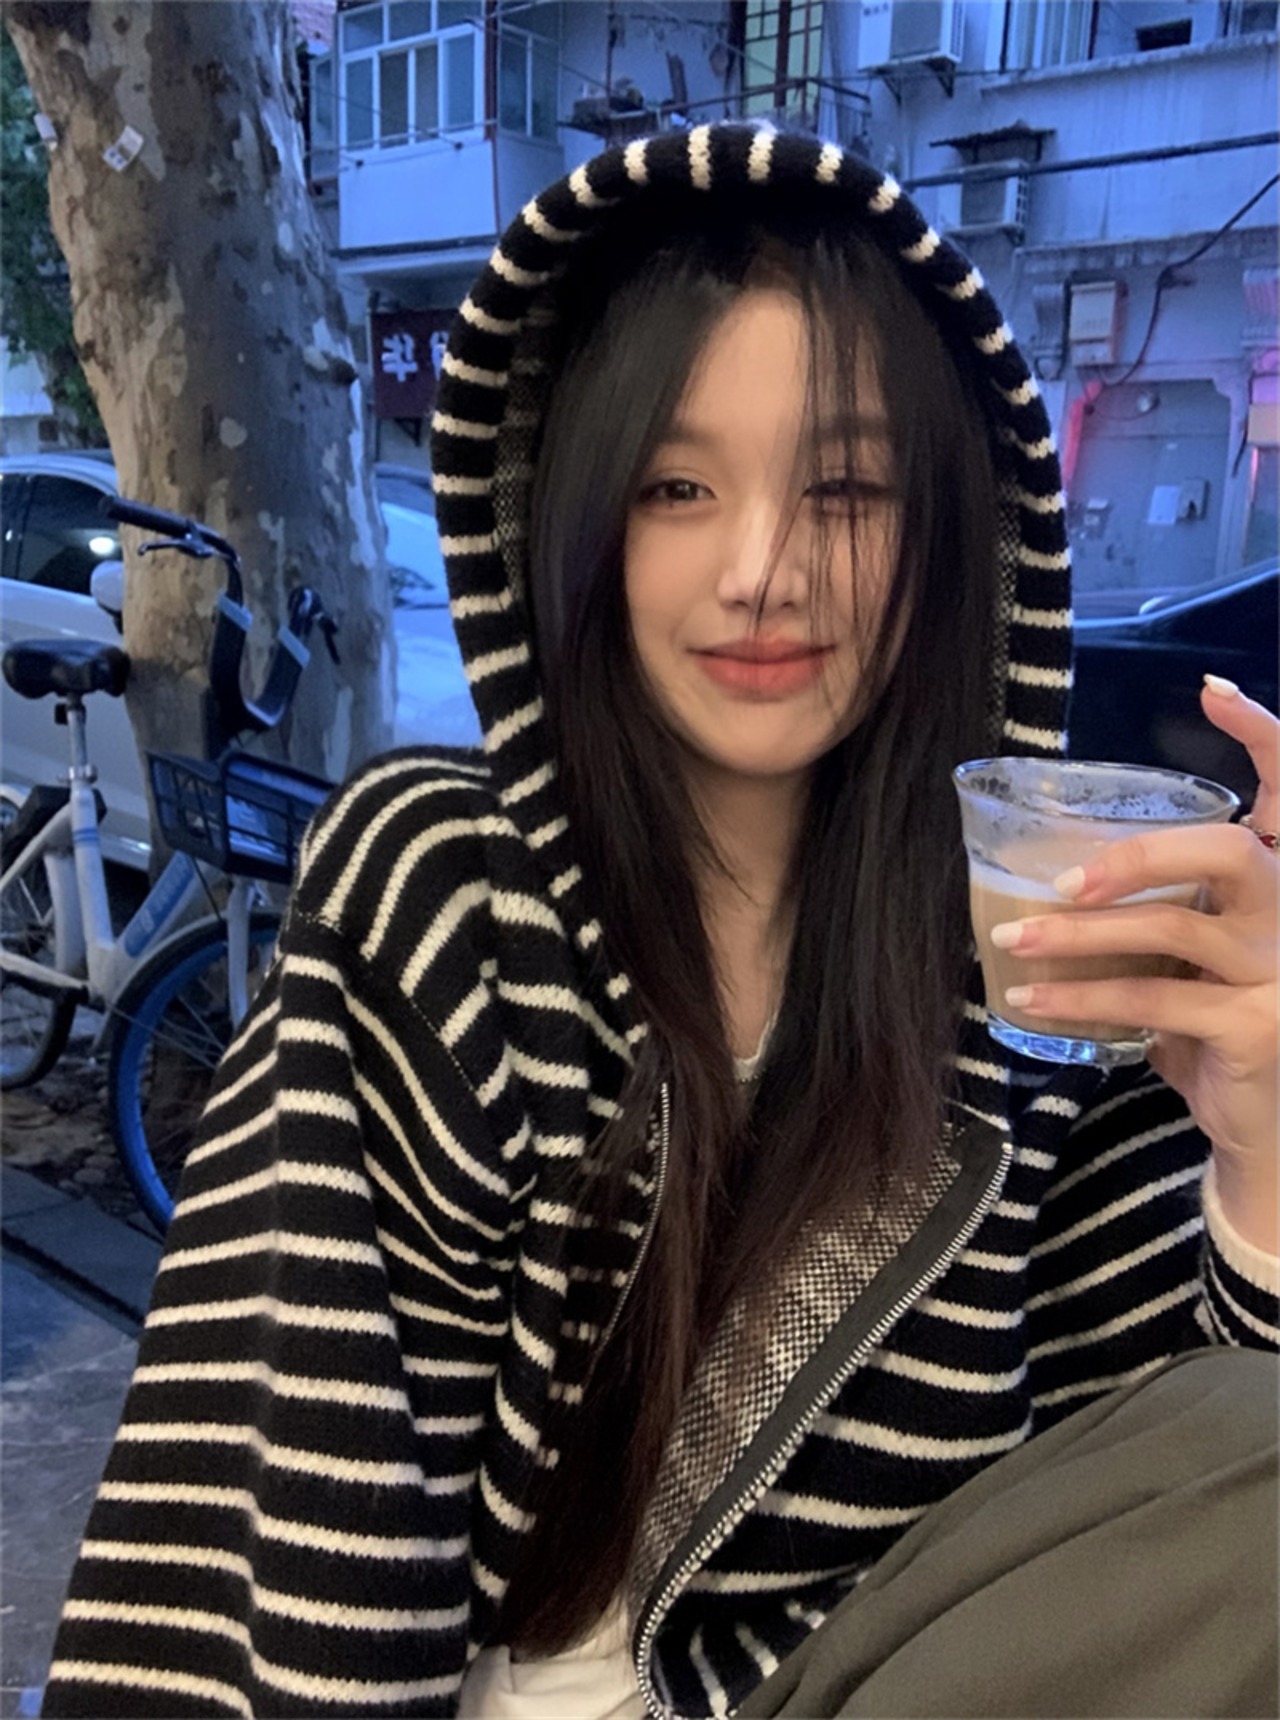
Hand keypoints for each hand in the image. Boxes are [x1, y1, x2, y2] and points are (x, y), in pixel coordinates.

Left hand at [996, 678, 1278, 1249]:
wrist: (1263, 1133)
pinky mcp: (1255, 1028)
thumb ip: (1159, 913)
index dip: (1264, 737)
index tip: (1216, 691)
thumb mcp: (1192, 962)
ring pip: (1172, 929)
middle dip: (1139, 853)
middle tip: (1063, 879)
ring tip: (1012, 937)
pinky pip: (1153, 999)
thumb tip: (1055, 880)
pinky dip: (1081, 996)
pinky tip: (1032, 997)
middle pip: (1224, 850)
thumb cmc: (1214, 1030)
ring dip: (1079, 934)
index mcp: (1276, 886)